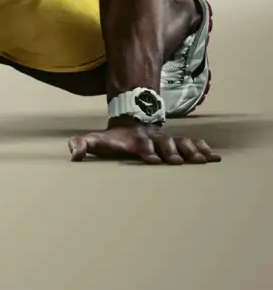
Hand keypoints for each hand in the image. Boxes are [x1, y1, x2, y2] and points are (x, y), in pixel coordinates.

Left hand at [67, 122, 221, 164]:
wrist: (130, 128)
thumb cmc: (112, 141)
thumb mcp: (96, 142)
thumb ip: (82, 145)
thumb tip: (73, 154)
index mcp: (136, 143)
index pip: (142, 147)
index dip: (146, 152)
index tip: (152, 159)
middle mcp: (154, 141)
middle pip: (165, 145)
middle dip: (170, 152)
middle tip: (176, 161)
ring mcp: (167, 141)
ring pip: (182, 143)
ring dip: (192, 151)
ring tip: (203, 161)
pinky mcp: (178, 143)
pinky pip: (193, 144)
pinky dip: (204, 149)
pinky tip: (215, 157)